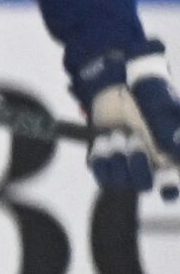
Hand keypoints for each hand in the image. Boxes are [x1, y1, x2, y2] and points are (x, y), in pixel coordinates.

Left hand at [75, 44, 179, 196]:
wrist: (120, 85)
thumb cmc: (150, 94)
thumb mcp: (163, 105)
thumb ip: (171, 125)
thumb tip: (175, 145)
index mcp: (171, 155)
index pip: (171, 184)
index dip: (170, 188)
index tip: (166, 185)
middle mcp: (150, 165)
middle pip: (144, 185)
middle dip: (138, 167)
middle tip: (133, 141)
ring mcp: (127, 165)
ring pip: (121, 181)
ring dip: (117, 159)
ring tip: (117, 134)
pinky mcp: (106, 162)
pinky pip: (101, 174)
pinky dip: (101, 158)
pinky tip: (104, 138)